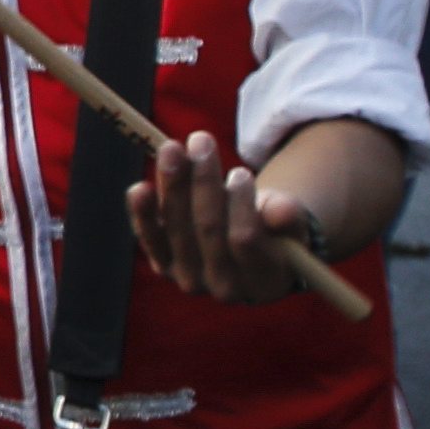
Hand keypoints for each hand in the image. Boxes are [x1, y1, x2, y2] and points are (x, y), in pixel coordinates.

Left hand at [125, 132, 307, 304]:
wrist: (247, 250)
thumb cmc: (274, 231)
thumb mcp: (290, 224)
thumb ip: (289, 218)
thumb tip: (281, 208)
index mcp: (263, 281)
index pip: (244, 241)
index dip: (240, 205)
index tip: (240, 171)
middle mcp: (224, 287)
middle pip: (206, 230)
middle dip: (203, 182)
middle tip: (201, 141)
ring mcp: (191, 279)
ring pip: (177, 228)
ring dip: (172, 184)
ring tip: (173, 148)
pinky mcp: (164, 265)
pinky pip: (150, 238)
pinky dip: (144, 212)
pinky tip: (140, 188)